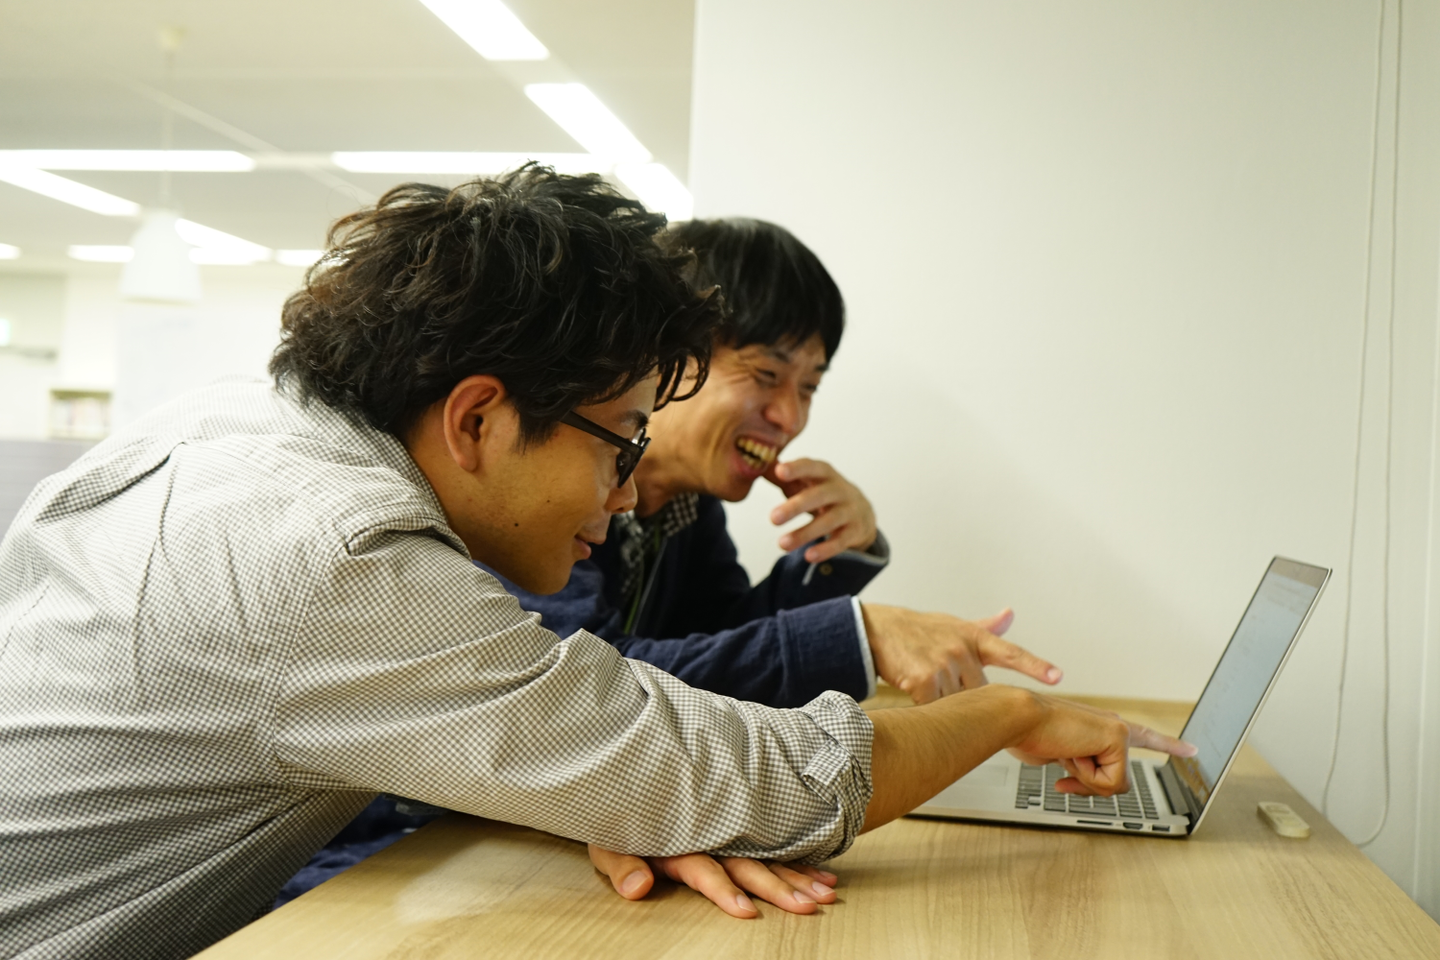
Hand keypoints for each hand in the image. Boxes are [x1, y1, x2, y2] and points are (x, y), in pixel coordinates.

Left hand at [588, 844, 837, 917]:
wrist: (635, 779)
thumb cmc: (619, 823)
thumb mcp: (609, 844)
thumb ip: (622, 866)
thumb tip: (639, 887)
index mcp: (680, 841)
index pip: (704, 868)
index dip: (723, 890)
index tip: (746, 913)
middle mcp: (711, 836)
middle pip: (748, 864)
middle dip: (779, 886)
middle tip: (809, 906)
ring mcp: (729, 834)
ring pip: (769, 856)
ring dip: (798, 875)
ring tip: (827, 894)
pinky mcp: (739, 833)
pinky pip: (775, 848)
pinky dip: (800, 862)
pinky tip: (825, 876)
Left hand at [766, 458, 876, 563]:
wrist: (861, 513)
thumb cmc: (824, 493)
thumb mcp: (807, 481)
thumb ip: (783, 475)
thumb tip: (758, 466)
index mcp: (825, 474)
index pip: (811, 467)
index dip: (797, 469)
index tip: (779, 471)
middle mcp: (840, 490)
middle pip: (818, 496)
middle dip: (795, 506)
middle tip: (773, 518)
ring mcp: (850, 511)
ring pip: (828, 521)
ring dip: (804, 533)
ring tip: (781, 544)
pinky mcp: (855, 531)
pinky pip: (840, 541)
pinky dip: (825, 549)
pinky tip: (808, 556)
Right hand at [861, 603, 1061, 703]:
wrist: (876, 629)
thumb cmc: (916, 630)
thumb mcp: (953, 624)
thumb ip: (985, 626)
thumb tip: (1010, 614)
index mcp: (973, 638)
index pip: (1011, 653)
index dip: (1035, 666)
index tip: (1057, 677)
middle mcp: (962, 649)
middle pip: (978, 692)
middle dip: (963, 695)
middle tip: (942, 682)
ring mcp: (944, 664)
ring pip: (955, 702)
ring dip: (941, 700)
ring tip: (922, 679)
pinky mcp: (925, 679)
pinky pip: (934, 707)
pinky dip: (924, 705)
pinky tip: (912, 687)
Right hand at [1007, 692, 1197, 795]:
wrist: (1016, 717)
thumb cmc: (1027, 733)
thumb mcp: (1055, 757)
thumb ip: (1075, 768)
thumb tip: (1076, 781)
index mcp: (1100, 727)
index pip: (1142, 736)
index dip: (1168, 745)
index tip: (1192, 749)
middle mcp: (1113, 725)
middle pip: (1117, 780)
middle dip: (1088, 783)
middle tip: (1064, 755)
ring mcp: (1118, 730)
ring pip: (1113, 784)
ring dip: (1083, 778)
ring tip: (1064, 750)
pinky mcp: (1118, 736)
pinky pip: (1109, 782)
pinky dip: (1085, 775)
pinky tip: (1070, 751)